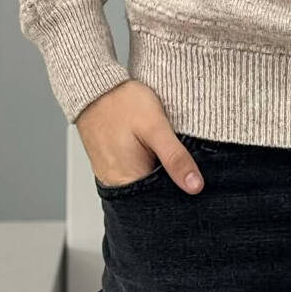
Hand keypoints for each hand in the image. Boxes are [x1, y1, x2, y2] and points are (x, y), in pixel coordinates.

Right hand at [77, 79, 205, 193]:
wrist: (95, 88)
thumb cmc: (123, 103)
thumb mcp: (155, 126)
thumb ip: (175, 157)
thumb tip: (195, 186)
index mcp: (129, 181)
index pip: (162, 203)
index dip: (181, 194)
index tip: (194, 181)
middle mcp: (117, 184)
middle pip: (152, 196)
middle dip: (170, 183)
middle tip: (181, 161)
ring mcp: (111, 176)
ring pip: (144, 184)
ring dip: (158, 173)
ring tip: (164, 153)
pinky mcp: (110, 166)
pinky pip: (133, 174)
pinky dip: (146, 165)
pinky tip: (151, 151)